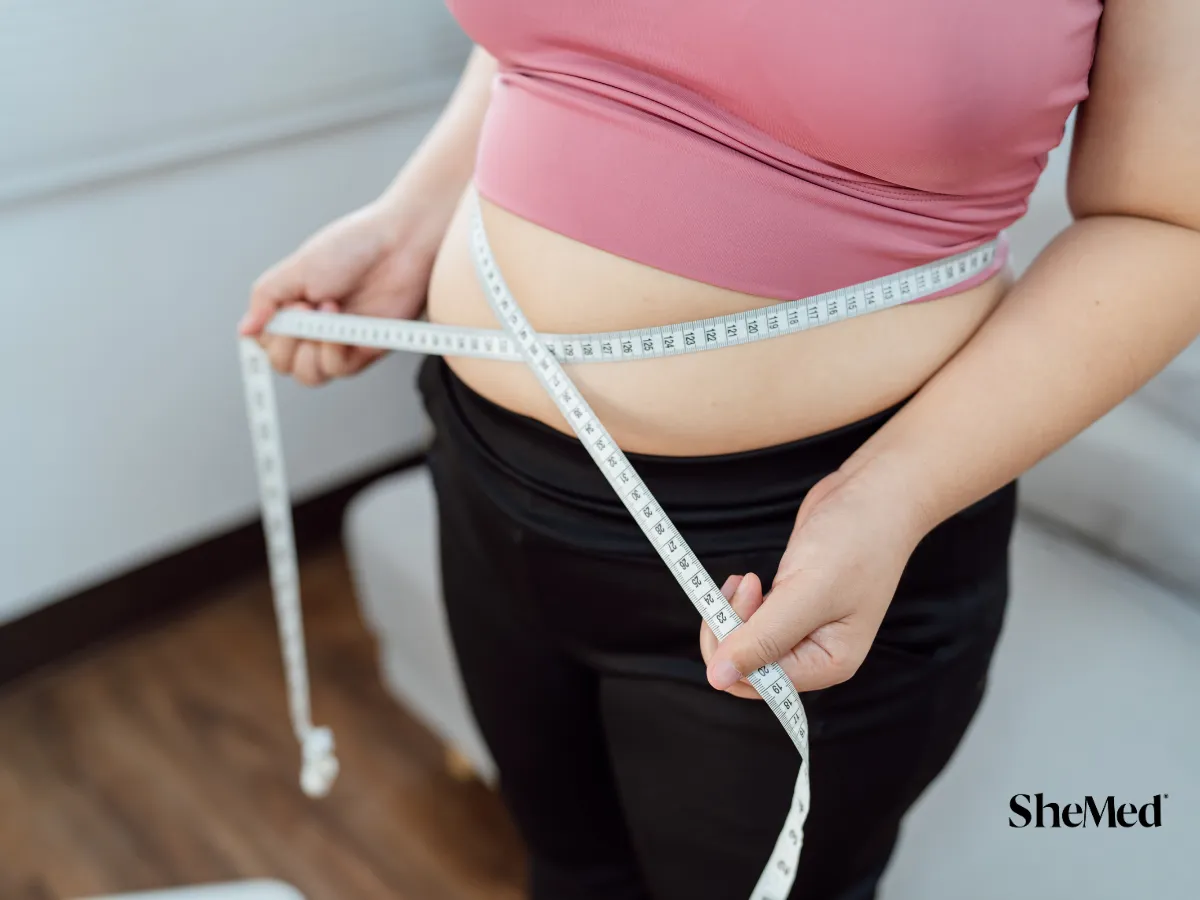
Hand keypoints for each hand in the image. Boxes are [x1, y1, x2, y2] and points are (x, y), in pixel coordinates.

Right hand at [238, 193, 448, 385]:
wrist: (399, 245)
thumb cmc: (351, 248)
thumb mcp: (296, 269)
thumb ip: (266, 299)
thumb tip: (244, 330)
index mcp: (292, 308)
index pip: (265, 343)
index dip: (271, 332)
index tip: (290, 303)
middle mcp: (314, 329)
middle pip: (284, 365)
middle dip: (288, 343)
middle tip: (307, 309)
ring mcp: (339, 342)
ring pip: (309, 376)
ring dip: (311, 350)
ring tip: (328, 314)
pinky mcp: (365, 350)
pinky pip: (339, 370)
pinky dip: (335, 351)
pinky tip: (343, 325)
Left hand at [700, 464, 929, 698]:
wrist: (875, 495)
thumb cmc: (856, 542)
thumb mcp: (807, 593)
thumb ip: (762, 639)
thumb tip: (718, 678)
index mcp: (828, 664)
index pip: (760, 683)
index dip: (735, 651)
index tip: (739, 603)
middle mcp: (815, 654)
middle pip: (747, 667)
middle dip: (732, 630)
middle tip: (742, 585)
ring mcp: (802, 630)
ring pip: (745, 642)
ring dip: (734, 613)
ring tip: (747, 579)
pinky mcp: (791, 606)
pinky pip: (751, 621)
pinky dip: (741, 603)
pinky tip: (748, 580)